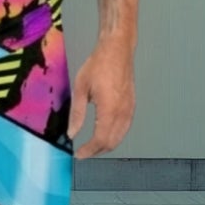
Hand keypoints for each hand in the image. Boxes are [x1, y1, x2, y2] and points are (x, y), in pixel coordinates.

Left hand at [66, 41, 135, 157]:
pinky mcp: (132, 105)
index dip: (88, 151)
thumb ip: (77, 113)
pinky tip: (105, 133)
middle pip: (112, 142)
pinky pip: (125, 128)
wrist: (117, 50)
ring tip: (91, 146)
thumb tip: (72, 133)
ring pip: (120, 137)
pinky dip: (115, 136)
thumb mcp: (81, 88)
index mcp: (109, 109)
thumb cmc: (99, 65)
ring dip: (106, 145)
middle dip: (96, 151)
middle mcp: (123, 112)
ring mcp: (130, 109)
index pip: (100, 140)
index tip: (78, 154)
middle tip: (83, 152)